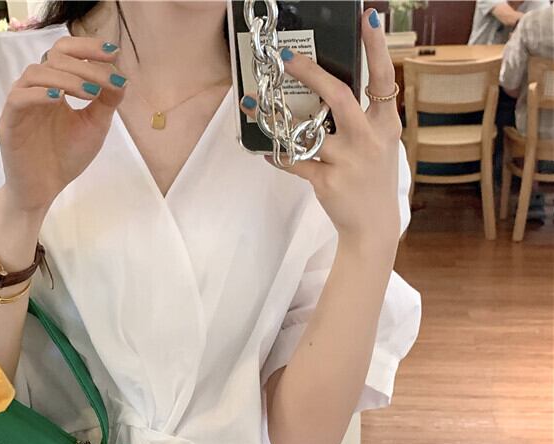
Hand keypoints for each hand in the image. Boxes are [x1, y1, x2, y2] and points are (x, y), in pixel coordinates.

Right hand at [0, 35, 127, 215]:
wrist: (44, 190)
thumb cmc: (65, 158)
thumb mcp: (94, 126)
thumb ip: (106, 102)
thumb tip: (122, 77)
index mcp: (54, 86)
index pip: (66, 52)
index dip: (88, 47)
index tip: (114, 53)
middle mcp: (36, 89)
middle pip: (54, 57)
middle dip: (84, 65)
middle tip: (106, 82)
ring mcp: (20, 104)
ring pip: (36, 73)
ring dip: (66, 78)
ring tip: (90, 93)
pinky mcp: (8, 123)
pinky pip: (19, 98)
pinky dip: (40, 94)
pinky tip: (60, 100)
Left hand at [240, 8, 402, 246]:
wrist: (373, 225)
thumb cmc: (373, 179)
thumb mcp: (381, 143)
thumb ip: (364, 117)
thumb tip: (331, 87)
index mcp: (385, 124)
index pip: (383, 78)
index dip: (376, 47)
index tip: (368, 18)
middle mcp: (368, 139)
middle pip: (340, 97)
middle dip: (312, 73)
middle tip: (287, 57)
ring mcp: (347, 161)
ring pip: (307, 131)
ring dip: (277, 117)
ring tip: (254, 103)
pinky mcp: (327, 181)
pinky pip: (294, 162)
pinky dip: (276, 155)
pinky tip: (262, 148)